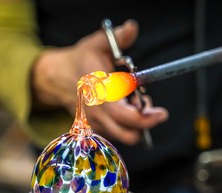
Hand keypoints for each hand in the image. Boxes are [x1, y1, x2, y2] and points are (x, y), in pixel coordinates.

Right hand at [32, 20, 167, 144]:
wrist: (58, 78)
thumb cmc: (82, 61)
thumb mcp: (97, 45)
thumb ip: (116, 37)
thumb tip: (131, 28)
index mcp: (101, 94)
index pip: (127, 116)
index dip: (147, 118)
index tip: (162, 113)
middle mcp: (99, 114)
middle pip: (129, 134)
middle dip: (145, 123)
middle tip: (147, 105)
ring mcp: (96, 124)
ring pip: (124, 135)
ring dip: (135, 124)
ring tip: (134, 103)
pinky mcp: (96, 128)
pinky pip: (116, 133)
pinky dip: (125, 125)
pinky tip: (124, 107)